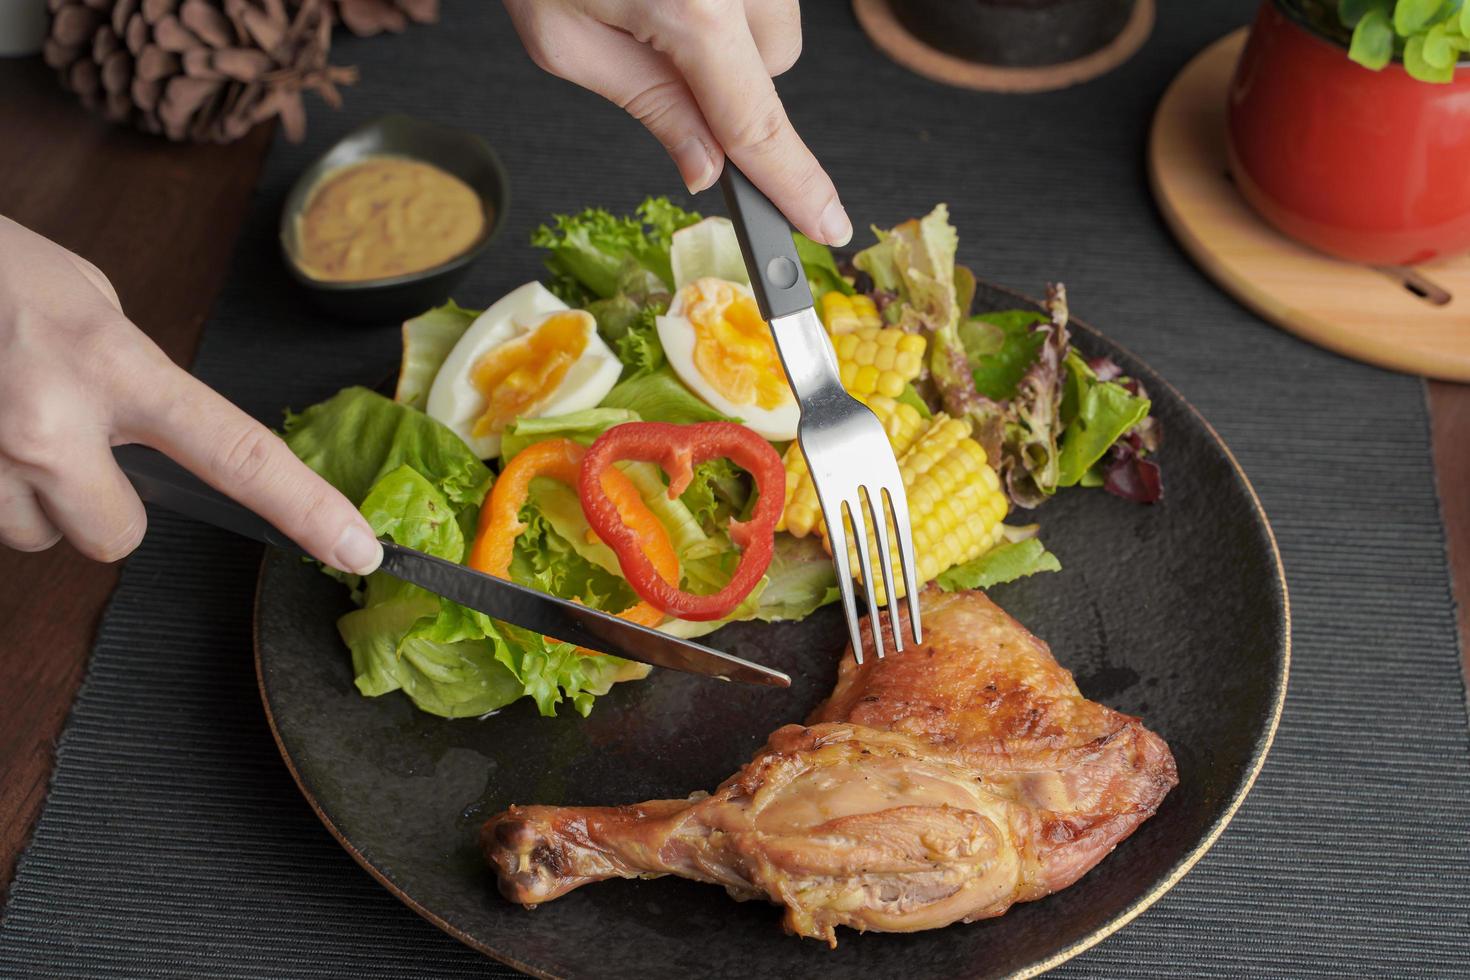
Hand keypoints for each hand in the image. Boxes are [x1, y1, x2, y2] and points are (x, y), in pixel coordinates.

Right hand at [0, 216, 382, 573]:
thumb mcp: (93, 305)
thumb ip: (139, 380)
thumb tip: (167, 440)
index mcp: (117, 366)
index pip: (238, 452)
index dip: (306, 508)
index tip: (359, 548)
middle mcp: (52, 423)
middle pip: (118, 538)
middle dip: (103, 505)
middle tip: (71, 440)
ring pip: (40, 537)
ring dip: (34, 497)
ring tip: (5, 420)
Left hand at [503, 0, 851, 246]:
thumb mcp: (564, 40)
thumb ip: (650, 108)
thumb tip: (706, 167)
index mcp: (692, 9)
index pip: (756, 124)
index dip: (793, 184)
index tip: (828, 226)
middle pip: (774, 67)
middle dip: (727, 79)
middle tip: (653, 45)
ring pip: (770, 22)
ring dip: (725, 30)